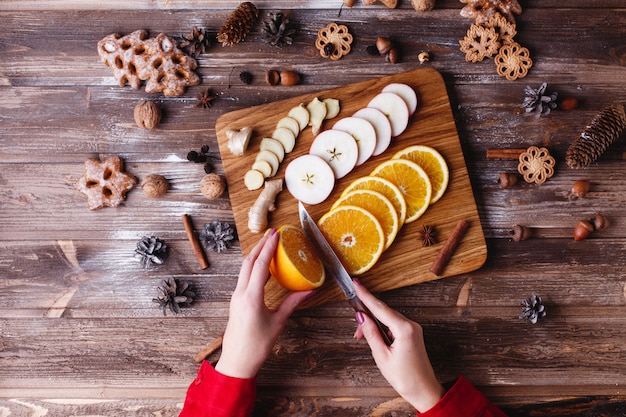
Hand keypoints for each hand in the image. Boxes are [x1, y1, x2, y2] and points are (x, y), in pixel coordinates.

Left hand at [215, 230, 313, 378]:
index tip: (276, 234)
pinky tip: (264, 267)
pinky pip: (244, 278)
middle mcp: (240, 293)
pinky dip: (253, 268)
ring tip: (269, 246)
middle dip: (260, 246)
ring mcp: (236, 297)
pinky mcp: (236, 301)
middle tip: (273, 234)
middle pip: (248, 262)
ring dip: (256, 255)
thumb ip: (293, 303)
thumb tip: (310, 290)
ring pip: (244, 269)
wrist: (236, 362)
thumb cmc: (256, 346)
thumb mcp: (278, 322)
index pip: (260, 265)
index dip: (268, 248)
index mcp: (251, 297)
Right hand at [353, 280, 444, 411]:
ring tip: (362, 337)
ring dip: (374, 324)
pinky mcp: (412, 333)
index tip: (356, 284)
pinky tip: (375, 337)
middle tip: (355, 328)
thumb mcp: (381, 356)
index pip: (380, 308)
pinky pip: (393, 325)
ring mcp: (413, 328)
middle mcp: (411, 325)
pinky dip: (382, 329)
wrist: (424, 390)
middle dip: (367, 316)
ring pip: (388, 319)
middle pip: (383, 312)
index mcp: (404, 329)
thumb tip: (361, 317)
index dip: (366, 296)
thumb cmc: (405, 377)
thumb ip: (371, 333)